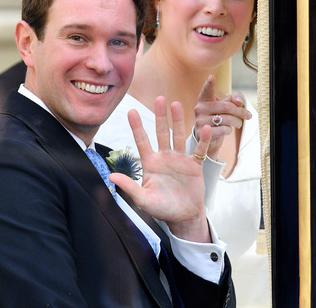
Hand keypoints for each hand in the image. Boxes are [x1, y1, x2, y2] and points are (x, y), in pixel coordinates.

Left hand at [110, 96, 213, 242]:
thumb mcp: (143, 199)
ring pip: (178, 136)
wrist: (183, 217)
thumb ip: (129, 187)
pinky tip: (204, 127)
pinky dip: (202, 139)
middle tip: (160, 98)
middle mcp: (164, 157)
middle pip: (162, 132)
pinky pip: (198, 150)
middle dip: (160, 116)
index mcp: (150, 163)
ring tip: (176, 104)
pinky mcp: (194, 165)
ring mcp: (180, 160)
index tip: (131, 111)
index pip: (142, 141)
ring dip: (178, 121)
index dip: (137, 126)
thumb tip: (111, 177)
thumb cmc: (162, 209)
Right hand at [193, 75, 252, 159]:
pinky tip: (227, 130)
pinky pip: (223, 130)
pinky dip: (229, 130)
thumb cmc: (218, 116)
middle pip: (226, 107)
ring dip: (237, 122)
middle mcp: (200, 108)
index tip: (212, 77)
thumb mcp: (226, 105)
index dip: (210, 83)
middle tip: (247, 115)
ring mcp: (200, 121)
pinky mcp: (202, 133)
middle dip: (240, 111)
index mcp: (204, 98)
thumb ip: (235, 98)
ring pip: (226, 119)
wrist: (208, 136)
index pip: (207, 89)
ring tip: (238, 123)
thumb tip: (238, 101)